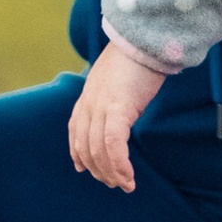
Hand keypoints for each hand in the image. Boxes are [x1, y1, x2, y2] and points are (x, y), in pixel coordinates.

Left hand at [69, 43, 167, 192]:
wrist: (145, 37)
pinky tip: (129, 176)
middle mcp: (89, 103)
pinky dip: (120, 165)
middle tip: (116, 184)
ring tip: (126, 185)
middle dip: (100, 171)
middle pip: (86, 148)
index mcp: (88, 96)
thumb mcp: (118, 79)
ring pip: (99, 151)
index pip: (76, 131)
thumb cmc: (137, 57)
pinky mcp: (117, 108)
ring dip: (112, 174)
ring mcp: (101, 106)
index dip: (78, 153)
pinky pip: (114, 145)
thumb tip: (121, 107)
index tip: (85, 169)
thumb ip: (113, 95)